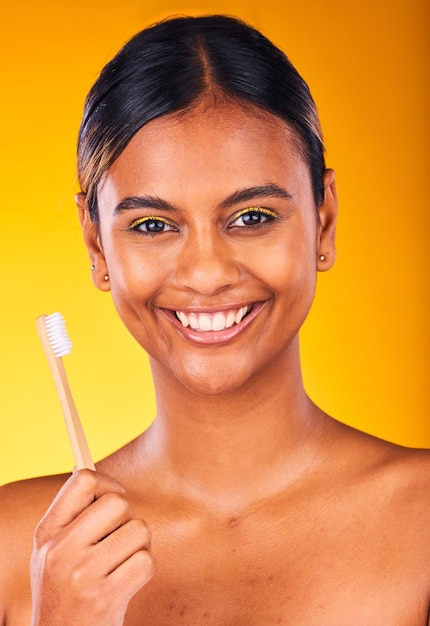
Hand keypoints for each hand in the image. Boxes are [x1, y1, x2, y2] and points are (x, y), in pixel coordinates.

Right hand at [30, 469, 154, 625]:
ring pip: (139, 530)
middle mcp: (60, 551)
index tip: (115, 495)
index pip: (83, 481)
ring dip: (139, 546)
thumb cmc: (65, 590)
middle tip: (119, 537)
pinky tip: (125, 583)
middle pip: (118, 503)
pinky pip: (146, 562)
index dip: (107, 483)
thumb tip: (92, 471)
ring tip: (121, 563)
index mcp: (46, 533)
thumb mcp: (54, 551)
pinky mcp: (105, 598)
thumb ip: (72, 516)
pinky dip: (143, 570)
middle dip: (127, 518)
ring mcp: (82, 575)